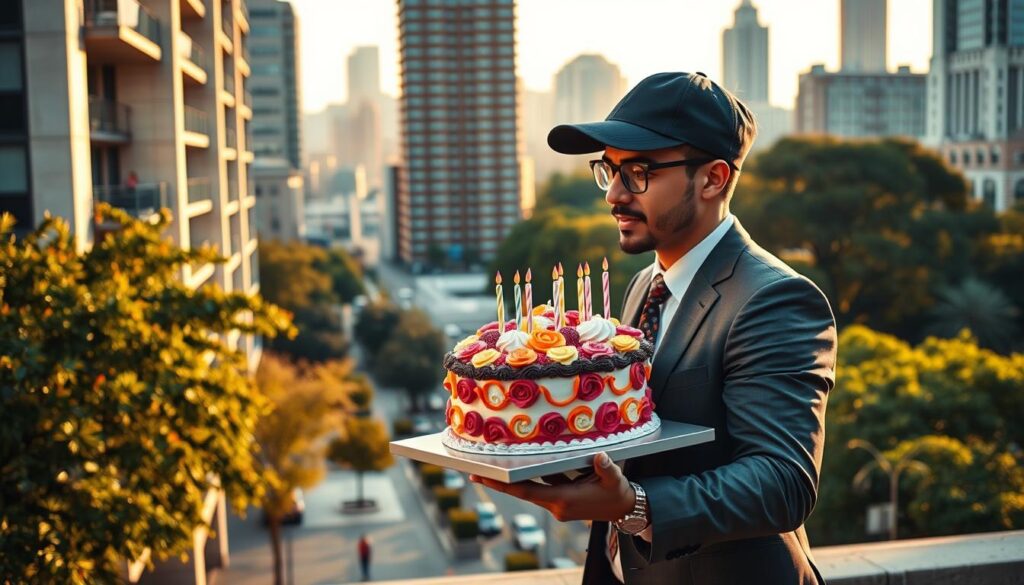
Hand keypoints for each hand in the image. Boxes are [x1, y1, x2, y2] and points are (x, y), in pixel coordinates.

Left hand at [469, 452, 634, 521]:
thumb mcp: (615, 478)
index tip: (483, 478)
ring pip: (529, 490)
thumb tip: (600, 456)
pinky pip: (541, 487)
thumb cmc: (618, 492)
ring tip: (489, 467)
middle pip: (521, 492)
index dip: (504, 485)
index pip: (527, 491)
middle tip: (472, 472)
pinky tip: (518, 466)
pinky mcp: (561, 501)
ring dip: (510, 482)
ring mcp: (558, 505)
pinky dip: (529, 478)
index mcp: (564, 499)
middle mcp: (556, 505)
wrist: (625, 509)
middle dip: (498, 483)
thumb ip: (606, 467)